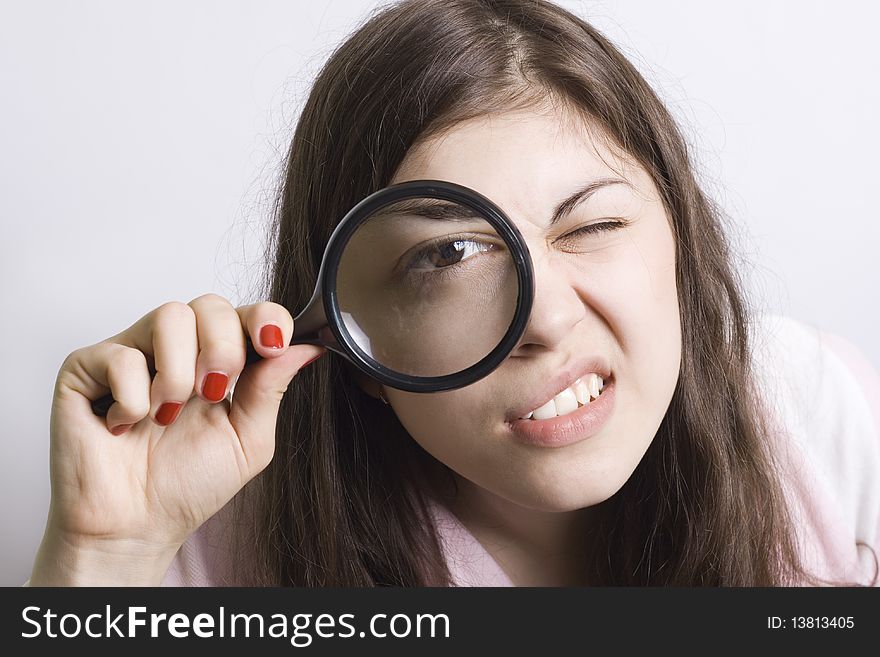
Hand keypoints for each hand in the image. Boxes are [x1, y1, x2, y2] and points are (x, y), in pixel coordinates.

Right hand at [30, 294, 323, 584]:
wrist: (135, 527)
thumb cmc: (188, 486)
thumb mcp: (248, 438)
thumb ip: (272, 388)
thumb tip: (310, 345)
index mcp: (219, 360)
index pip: (247, 313)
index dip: (265, 319)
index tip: (272, 347)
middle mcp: (178, 349)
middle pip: (210, 305)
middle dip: (223, 348)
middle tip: (213, 393)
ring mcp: (132, 352)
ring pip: (169, 315)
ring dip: (178, 372)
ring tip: (168, 416)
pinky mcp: (86, 367)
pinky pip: (121, 354)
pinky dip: (133, 398)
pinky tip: (127, 425)